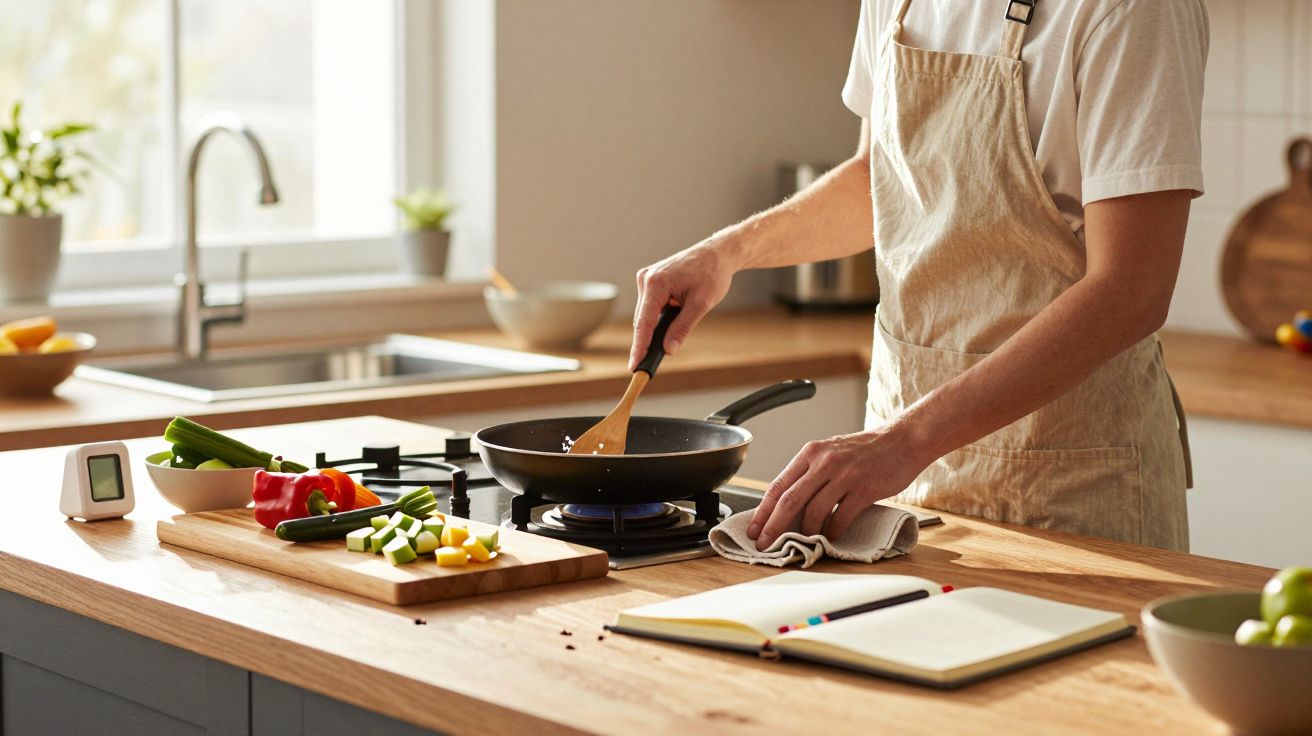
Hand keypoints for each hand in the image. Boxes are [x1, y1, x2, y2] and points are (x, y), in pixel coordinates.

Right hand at [629, 238, 737, 370]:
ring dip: (656, 326)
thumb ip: (682, 328)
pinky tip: (673, 315)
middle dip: (648, 340)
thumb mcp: (701, 304)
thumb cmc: (712, 274)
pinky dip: (659, 316)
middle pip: (643, 320)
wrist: (717, 253)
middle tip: (651, 363)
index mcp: (656, 283)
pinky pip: (651, 305)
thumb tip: (668, 349)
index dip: (639, 347)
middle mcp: (646, 279)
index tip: (634, 366)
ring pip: (646, 314)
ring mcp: (647, 278)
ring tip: (673, 329)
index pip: (644, 323)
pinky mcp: (651, 280)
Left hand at [746, 425, 931, 550]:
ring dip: (806, 531)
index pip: (778, 485)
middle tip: (765, 544)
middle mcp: (824, 462)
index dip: (762, 511)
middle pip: (790, 500)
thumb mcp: (830, 453)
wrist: (902, 440)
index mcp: (810, 453)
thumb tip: (787, 505)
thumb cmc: (865, 451)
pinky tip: (831, 536)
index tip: (754, 529)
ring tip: (804, 541)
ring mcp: (844, 475)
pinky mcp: (864, 488)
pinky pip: (841, 517)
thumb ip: (810, 474)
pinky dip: (832, 531)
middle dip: (773, 526)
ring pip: (814, 511)